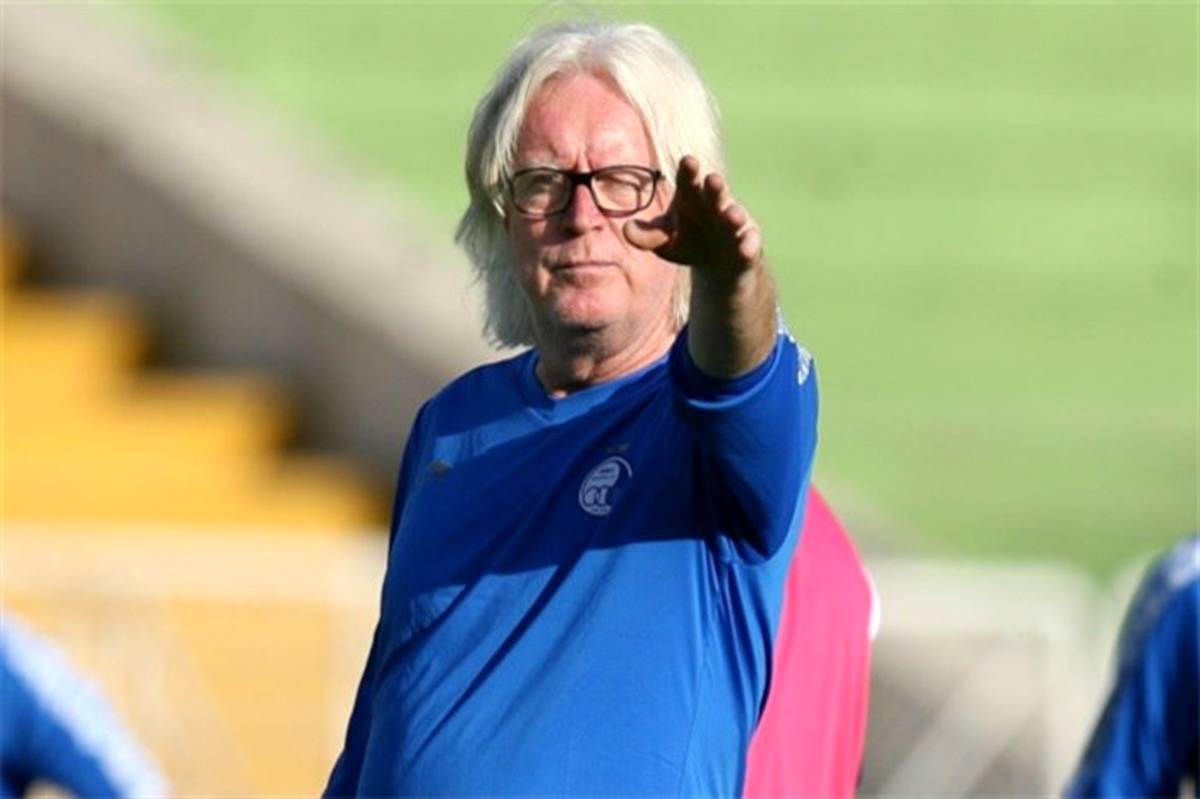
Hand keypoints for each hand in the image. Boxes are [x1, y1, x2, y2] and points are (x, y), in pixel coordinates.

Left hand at [623, 155, 762, 275]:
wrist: (717, 263)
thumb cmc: (687, 241)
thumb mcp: (663, 241)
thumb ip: (646, 236)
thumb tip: (626, 229)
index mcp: (692, 197)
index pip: (689, 180)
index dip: (689, 171)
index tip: (688, 161)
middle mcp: (715, 204)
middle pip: (715, 192)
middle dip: (715, 186)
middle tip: (713, 180)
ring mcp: (734, 222)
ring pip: (736, 214)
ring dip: (734, 214)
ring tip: (731, 216)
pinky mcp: (748, 241)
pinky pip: (750, 242)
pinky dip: (748, 245)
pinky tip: (745, 250)